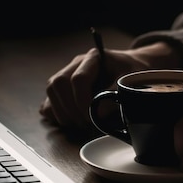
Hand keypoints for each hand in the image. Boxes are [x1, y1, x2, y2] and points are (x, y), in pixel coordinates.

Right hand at [40, 42, 181, 128]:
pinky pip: (49, 99)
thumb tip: (97, 115)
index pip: (78, 78)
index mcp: (94, 58)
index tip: (91, 117)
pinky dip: (54, 113)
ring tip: (79, 124)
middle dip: (69, 108)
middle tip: (85, 124)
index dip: (82, 101)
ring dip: (61, 112)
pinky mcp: (64, 88)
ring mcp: (67, 73)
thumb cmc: (133, 72)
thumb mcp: (131, 82)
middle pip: (58, 83)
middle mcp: (77, 63)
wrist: (131, 67)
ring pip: (51, 90)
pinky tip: (69, 122)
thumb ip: (115, 96)